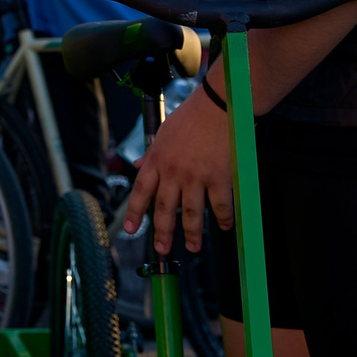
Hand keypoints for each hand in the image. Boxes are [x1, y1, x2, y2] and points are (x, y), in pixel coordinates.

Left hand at [119, 83, 232, 255]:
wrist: (217, 106)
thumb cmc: (190, 117)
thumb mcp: (163, 133)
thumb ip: (150, 154)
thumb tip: (137, 165)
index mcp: (156, 160)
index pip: (141, 192)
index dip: (135, 213)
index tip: (131, 230)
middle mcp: (172, 172)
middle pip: (163, 210)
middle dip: (162, 233)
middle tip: (162, 250)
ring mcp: (195, 177)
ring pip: (190, 214)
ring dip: (192, 234)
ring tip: (193, 247)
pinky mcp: (218, 178)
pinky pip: (220, 206)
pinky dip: (223, 219)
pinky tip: (225, 227)